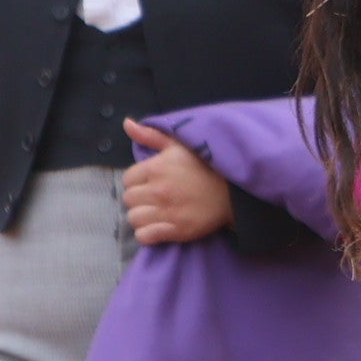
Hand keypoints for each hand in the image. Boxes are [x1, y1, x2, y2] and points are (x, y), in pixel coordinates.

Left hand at [118, 120, 234, 244]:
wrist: (234, 190)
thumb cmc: (206, 165)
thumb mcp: (179, 144)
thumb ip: (151, 135)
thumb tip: (127, 124)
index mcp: (156, 168)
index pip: (128, 179)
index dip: (138, 181)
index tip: (151, 182)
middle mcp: (158, 190)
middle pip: (129, 199)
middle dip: (139, 198)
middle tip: (154, 197)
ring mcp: (167, 212)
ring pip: (134, 218)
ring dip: (142, 216)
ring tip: (156, 212)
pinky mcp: (176, 230)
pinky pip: (144, 236)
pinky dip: (147, 234)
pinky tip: (158, 226)